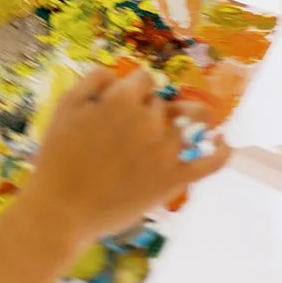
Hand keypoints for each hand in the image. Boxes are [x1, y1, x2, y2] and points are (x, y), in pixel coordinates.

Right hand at [24, 67, 229, 257]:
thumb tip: (117, 72)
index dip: (132, 89)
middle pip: (161, 103)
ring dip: (183, 123)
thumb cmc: (57, 157)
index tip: (122, 102)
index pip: (144, 79)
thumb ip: (94, 80)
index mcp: (124, 99)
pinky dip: (221, 152)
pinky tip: (224, 143)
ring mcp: (166, 150)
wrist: (63, 209)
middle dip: (149, 109)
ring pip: (185, 125)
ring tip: (195, 121)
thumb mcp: (66, 106)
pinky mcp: (174, 179)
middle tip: (130, 130)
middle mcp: (151, 120)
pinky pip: (209, 162)